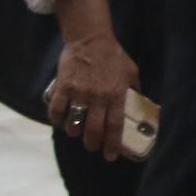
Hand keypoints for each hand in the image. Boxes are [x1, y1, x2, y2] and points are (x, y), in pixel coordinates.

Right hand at [48, 29, 139, 160]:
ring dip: (74, 132)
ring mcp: (79, 93)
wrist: (90, 39)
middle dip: (92, 144)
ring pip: (74, 124)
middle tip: (92, 147)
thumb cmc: (113, 55)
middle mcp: (98, 97)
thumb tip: (139, 100)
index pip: (115, 125)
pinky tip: (60, 121)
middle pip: (94, 130)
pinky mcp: (64, 88)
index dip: (113, 144)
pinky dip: (56, 120)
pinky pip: (57, 110)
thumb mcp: (131, 70)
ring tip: (76, 132)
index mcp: (117, 94)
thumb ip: (134, 87)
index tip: (110, 156)